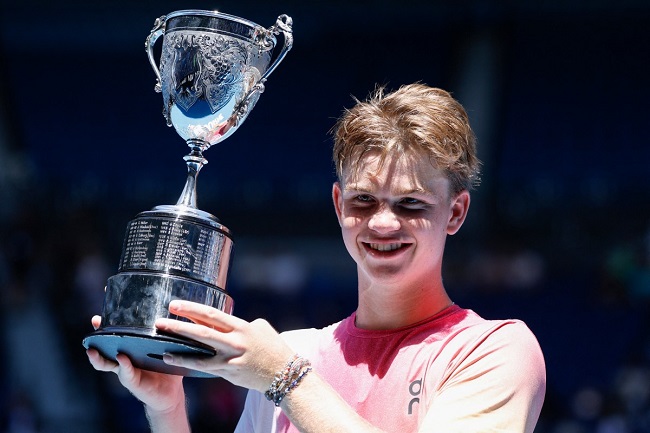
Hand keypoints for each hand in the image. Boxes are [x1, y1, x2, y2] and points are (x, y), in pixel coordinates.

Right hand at [86, 315, 184, 413]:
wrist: (171, 391)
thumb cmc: (168, 367)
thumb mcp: (168, 348)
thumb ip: (169, 336)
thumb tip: (174, 317)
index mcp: (131, 348)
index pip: (116, 335)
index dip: (106, 326)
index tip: (98, 316)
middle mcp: (124, 358)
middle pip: (105, 347)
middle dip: (98, 335)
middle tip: (95, 323)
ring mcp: (125, 370)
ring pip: (106, 363)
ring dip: (98, 357)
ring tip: (92, 350)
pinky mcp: (132, 380)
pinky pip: (126, 372)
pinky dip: (123, 365)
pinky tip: (121, 357)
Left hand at [155, 300, 294, 392]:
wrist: (284, 374)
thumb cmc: (273, 347)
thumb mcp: (260, 328)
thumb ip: (239, 323)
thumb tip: (220, 321)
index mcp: (242, 327)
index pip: (212, 315)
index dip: (191, 309)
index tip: (175, 305)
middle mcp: (235, 343)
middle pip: (202, 332)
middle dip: (179, 326)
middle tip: (161, 321)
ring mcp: (231, 360)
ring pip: (199, 354)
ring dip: (179, 349)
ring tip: (162, 344)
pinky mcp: (228, 373)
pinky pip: (205, 368)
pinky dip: (189, 363)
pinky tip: (175, 360)